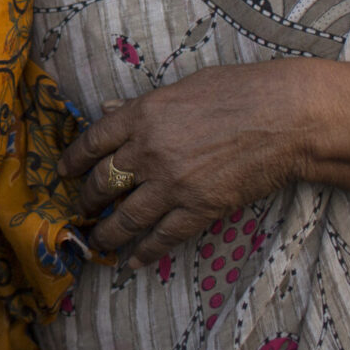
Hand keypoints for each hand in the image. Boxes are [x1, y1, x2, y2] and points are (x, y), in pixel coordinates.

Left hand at [57, 61, 314, 265]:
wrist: (286, 117)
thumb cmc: (239, 90)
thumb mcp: (182, 87)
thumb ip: (141, 106)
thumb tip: (106, 110)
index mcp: (143, 115)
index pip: (93, 141)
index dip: (73, 159)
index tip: (63, 171)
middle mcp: (150, 150)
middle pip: (103, 182)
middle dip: (86, 199)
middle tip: (80, 209)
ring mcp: (173, 183)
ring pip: (126, 217)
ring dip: (107, 233)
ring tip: (97, 242)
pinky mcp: (200, 208)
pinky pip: (163, 237)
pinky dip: (145, 252)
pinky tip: (133, 261)